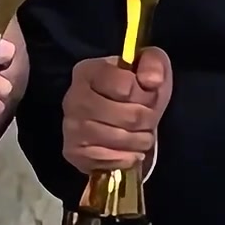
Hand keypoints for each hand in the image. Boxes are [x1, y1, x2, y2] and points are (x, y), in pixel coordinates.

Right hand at [62, 48, 171, 173]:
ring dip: (141, 140)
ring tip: (141, 134)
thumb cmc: (131, 91)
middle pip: (130, 117)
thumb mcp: (147, 68)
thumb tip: (152, 81)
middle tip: (148, 118)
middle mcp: (74, 98)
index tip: (146, 94)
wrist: (111, 120)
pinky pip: (112, 159)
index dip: (146, 93)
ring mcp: (71, 127)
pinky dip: (128, 158)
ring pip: (123, 140)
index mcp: (88, 71)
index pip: (126, 86)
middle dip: (148, 119)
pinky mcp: (73, 152)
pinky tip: (130, 150)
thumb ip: (154, 64)